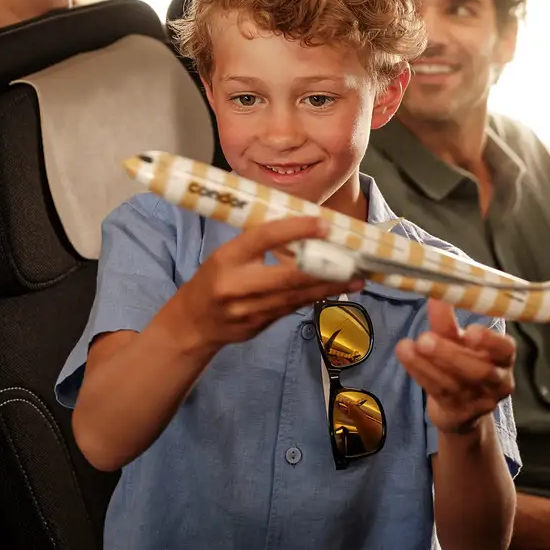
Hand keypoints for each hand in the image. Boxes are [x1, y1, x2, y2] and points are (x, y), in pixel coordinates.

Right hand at [162, 216, 362, 354]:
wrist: (192, 323)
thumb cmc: (213, 278)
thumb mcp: (228, 254)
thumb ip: (258, 244)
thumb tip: (301, 229)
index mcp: (228, 257)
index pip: (264, 237)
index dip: (296, 229)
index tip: (324, 223)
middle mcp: (238, 285)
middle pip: (288, 276)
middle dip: (324, 270)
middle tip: (353, 261)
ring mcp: (249, 310)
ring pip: (296, 297)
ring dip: (328, 288)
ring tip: (356, 279)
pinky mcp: (260, 326)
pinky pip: (292, 308)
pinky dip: (313, 297)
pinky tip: (333, 290)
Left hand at [396, 300, 514, 436]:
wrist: (459, 408)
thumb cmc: (461, 361)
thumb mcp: (457, 339)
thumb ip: (447, 319)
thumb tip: (435, 289)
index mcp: (503, 357)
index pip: (505, 349)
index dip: (489, 341)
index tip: (468, 331)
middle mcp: (498, 381)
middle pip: (479, 371)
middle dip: (450, 354)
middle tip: (425, 338)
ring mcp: (480, 401)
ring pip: (456, 384)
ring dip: (428, 364)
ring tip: (407, 346)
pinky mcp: (459, 413)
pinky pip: (440, 393)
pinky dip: (420, 374)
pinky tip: (406, 356)